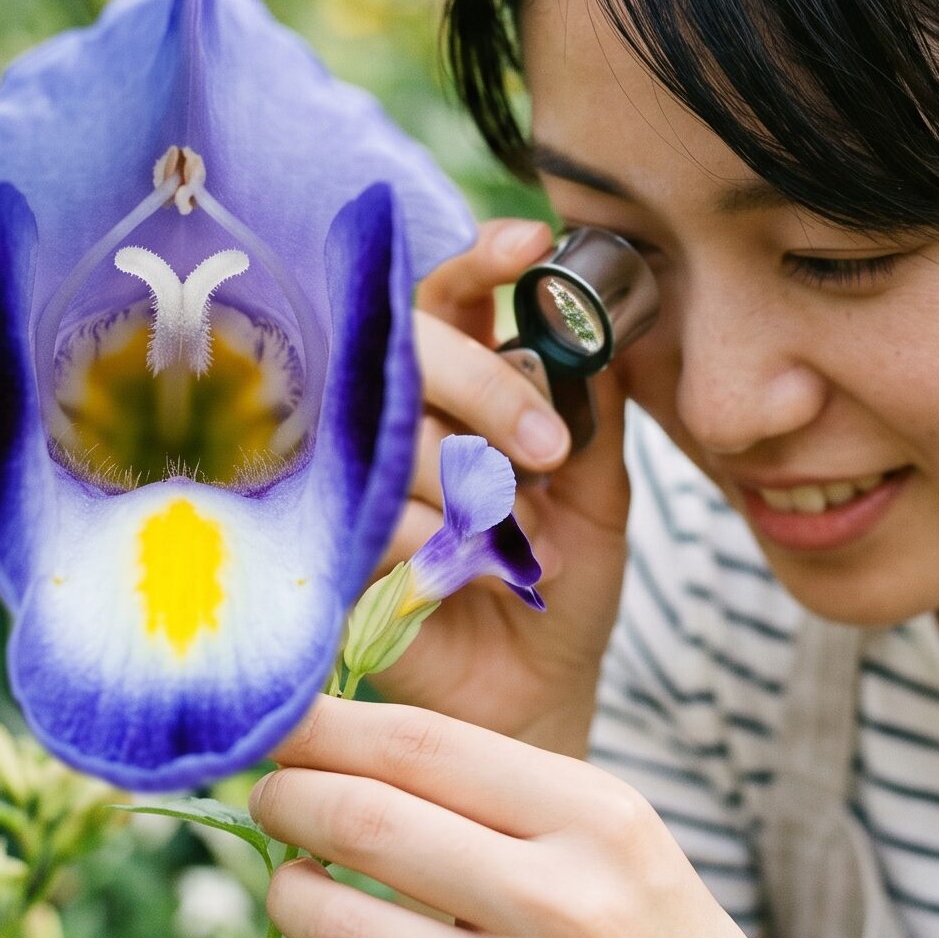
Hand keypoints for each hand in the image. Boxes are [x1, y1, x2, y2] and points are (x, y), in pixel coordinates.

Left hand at [248, 698, 811, 937]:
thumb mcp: (618, 838)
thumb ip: (501, 791)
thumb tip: (346, 743)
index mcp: (599, 820)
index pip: (422, 744)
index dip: (326, 725)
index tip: (280, 719)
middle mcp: (567, 906)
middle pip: (365, 821)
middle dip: (286, 798)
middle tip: (265, 796)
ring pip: (337, 928)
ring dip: (286, 894)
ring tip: (292, 881)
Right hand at [387, 219, 631, 753]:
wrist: (535, 696)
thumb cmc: (562, 588)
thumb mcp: (600, 495)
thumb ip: (593, 416)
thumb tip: (602, 330)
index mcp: (464, 392)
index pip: (452, 298)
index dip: (481, 260)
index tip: (530, 241)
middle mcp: (402, 418)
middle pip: (412, 345)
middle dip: (487, 386)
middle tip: (547, 448)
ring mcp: (360, 474)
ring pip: (397, 428)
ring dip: (474, 483)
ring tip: (523, 540)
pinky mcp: (336, 541)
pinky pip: (380, 510)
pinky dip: (439, 540)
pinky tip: (470, 572)